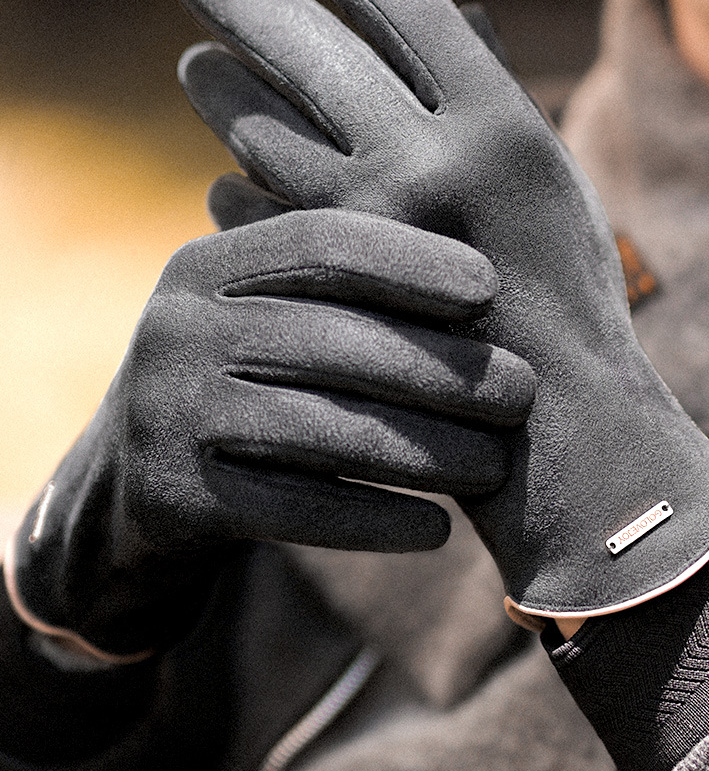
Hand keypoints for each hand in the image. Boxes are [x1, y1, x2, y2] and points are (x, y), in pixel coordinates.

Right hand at [4, 209, 533, 658]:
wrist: (126, 487)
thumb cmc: (238, 382)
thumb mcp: (258, 315)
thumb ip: (336, 286)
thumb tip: (489, 258)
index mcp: (204, 264)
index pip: (318, 242)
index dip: (408, 260)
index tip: (489, 285)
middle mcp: (175, 327)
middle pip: (328, 338)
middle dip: (436, 367)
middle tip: (519, 390)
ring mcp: (167, 412)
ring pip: (318, 428)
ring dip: (422, 450)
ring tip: (494, 463)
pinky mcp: (173, 496)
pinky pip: (294, 510)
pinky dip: (373, 519)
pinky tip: (436, 528)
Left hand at [173, 0, 708, 625]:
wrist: (547, 429)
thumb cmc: (555, 290)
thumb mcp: (539, 180)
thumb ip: (479, 98)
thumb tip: (416, 14)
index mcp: (501, 125)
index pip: (406, 4)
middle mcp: (434, 166)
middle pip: (313, 51)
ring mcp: (373, 235)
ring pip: (265, 132)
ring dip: (221, 89)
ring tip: (196, 62)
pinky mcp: (328, 292)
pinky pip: (260, 213)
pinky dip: (241, 187)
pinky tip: (228, 175)